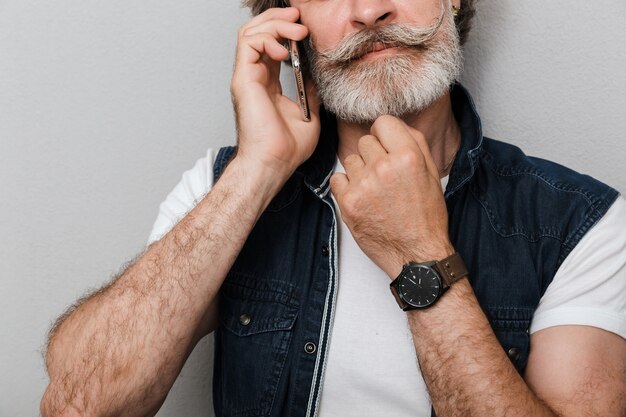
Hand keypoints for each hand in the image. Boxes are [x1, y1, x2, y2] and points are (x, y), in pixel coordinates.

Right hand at [231, 7, 320, 179]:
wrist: (274, 162)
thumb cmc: (286, 148)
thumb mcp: (308, 115)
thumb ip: (309, 93)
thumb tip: (315, 78)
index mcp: (266, 84)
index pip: (270, 46)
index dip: (285, 31)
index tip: (305, 28)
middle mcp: (253, 77)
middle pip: (257, 33)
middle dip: (279, 19)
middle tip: (300, 18)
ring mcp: (246, 77)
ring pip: (250, 33)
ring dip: (275, 24)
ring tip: (297, 30)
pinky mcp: (243, 79)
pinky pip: (248, 43)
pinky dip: (267, 38)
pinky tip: (285, 50)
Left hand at [330, 115, 453, 277]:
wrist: (416, 254)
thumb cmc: (425, 217)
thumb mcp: (431, 174)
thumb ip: (413, 143)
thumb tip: (392, 125)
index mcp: (408, 157)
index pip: (383, 123)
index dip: (385, 135)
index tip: (386, 147)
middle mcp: (384, 168)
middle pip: (365, 141)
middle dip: (373, 155)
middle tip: (385, 177)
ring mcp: (364, 185)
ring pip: (350, 160)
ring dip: (360, 172)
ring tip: (375, 191)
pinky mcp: (348, 203)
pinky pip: (337, 179)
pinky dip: (346, 188)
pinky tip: (363, 199)